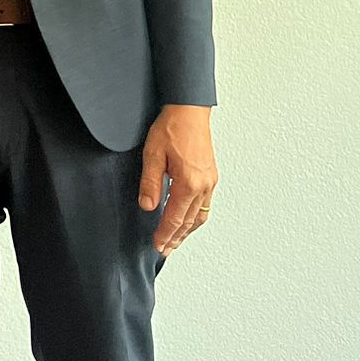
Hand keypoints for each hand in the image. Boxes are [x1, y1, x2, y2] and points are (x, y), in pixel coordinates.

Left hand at [139, 104, 217, 254]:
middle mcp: (203, 186)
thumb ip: (150, 183)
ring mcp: (210, 182)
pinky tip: (188, 220)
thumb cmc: (171, 128)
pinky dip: (195, 218)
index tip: (157, 245)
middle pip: (188, 221)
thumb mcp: (152, 154)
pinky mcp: (211, 176)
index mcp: (188, 183)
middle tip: (165, 249)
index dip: (165, 234)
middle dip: (176, 237)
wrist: (190, 111)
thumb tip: (147, 206)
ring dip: (187, 230)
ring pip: (199, 215)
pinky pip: (205, 205)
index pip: (174, 217)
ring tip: (176, 240)